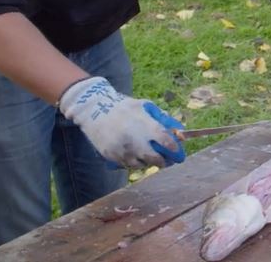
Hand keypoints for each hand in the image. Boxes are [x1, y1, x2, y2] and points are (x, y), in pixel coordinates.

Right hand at [59, 77, 185, 168]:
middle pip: (155, 158)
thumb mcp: (143, 105)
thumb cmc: (122, 107)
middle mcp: (134, 140)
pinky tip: (136, 156)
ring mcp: (122, 150)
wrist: (93, 110)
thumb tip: (177, 129)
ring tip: (150, 157)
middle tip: (167, 160)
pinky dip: (134, 162)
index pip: (165, 141)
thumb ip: (160, 117)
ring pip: (141, 164)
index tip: (177, 151)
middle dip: (163, 161)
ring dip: (148, 162)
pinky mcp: (112, 156)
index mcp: (145, 125)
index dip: (174, 148)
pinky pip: (127, 165)